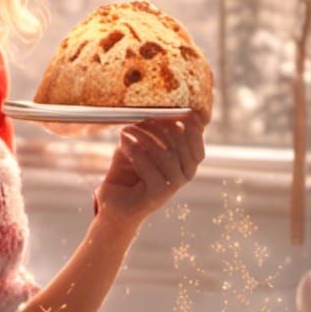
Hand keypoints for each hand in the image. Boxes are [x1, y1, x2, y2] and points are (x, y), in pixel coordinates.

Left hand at [94, 111, 206, 229]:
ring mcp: (172, 188)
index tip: (175, 110)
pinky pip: (149, 169)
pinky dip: (135, 152)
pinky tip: (123, 143)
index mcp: (186, 163)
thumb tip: (161, 107)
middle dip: (161, 126)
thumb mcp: (142, 145)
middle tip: (139, 118)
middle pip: (181, 145)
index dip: (190, 125)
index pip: (196, 142)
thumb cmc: (128, 171)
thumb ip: (154, 130)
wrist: (113, 204)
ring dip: (144, 137)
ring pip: (166, 155)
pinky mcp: (157, 196)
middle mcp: (185, 176)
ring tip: (126, 129)